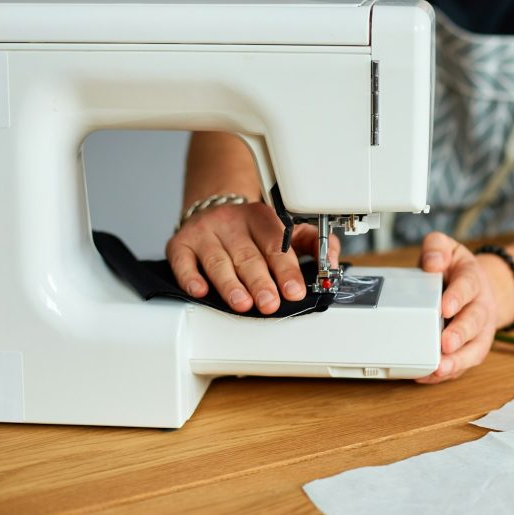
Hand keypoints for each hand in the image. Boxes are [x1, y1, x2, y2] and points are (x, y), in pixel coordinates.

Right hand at [166, 202, 338, 313]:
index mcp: (262, 218)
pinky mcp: (181, 243)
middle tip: (270, 303)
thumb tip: (332, 261)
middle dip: (260, 282)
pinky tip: (199, 290)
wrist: (214, 210)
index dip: (286, 269)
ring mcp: (206, 232)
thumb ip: (314, 243)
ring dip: (230, 284)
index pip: (276, 245)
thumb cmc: (254, 231)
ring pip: (218, 260)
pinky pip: (183, 260)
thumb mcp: (287, 230)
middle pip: (248, 255)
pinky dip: (190, 276)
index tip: (295, 290)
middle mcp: (232, 222)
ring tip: (242, 303)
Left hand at [415, 232, 513, 383]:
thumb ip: (437, 247)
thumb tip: (432, 262)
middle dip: (460, 334)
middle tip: (445, 344)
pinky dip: (449, 373)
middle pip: (475, 322)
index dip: (457, 297)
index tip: (445, 307)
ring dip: (458, 361)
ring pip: (475, 349)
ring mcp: (479, 331)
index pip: (468, 286)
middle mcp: (481, 307)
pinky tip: (430, 376)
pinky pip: (464, 364)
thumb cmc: (454, 271)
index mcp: (472, 279)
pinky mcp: (472, 349)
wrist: (476, 287)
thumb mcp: (447, 249)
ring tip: (440, 369)